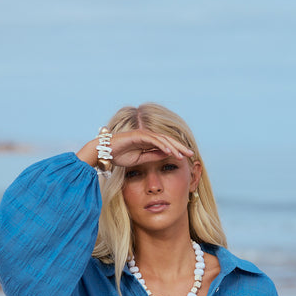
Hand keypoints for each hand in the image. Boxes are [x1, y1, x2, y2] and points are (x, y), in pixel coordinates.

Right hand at [77, 129, 192, 168]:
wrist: (104, 152)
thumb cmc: (118, 156)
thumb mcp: (139, 159)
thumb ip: (152, 156)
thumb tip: (166, 156)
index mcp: (148, 142)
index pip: (166, 145)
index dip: (177, 150)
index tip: (186, 157)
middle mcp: (147, 136)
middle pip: (167, 141)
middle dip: (180, 147)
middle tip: (191, 154)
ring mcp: (143, 135)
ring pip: (162, 140)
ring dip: (173, 147)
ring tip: (182, 155)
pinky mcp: (138, 136)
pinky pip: (153, 140)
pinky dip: (162, 145)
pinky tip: (169, 152)